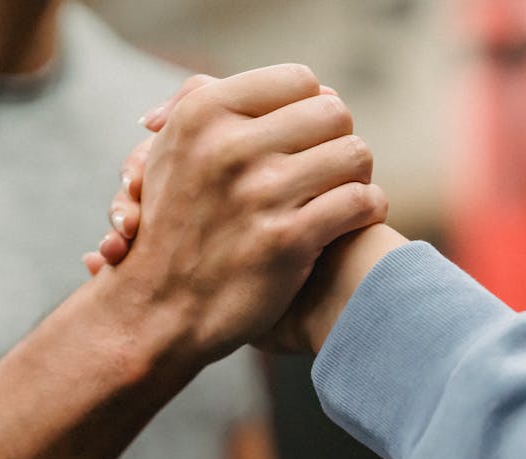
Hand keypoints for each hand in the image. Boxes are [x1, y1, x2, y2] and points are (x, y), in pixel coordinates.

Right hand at [92, 65, 387, 362]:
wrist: (157, 311)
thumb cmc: (172, 229)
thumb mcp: (169, 152)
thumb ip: (208, 104)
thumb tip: (273, 84)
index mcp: (202, 115)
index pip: (298, 80)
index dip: (311, 108)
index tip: (305, 139)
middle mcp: (229, 147)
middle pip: (333, 113)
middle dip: (337, 140)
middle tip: (329, 168)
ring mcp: (259, 193)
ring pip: (354, 154)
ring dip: (357, 176)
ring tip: (342, 194)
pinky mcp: (286, 239)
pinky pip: (361, 201)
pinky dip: (368, 209)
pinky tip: (351, 221)